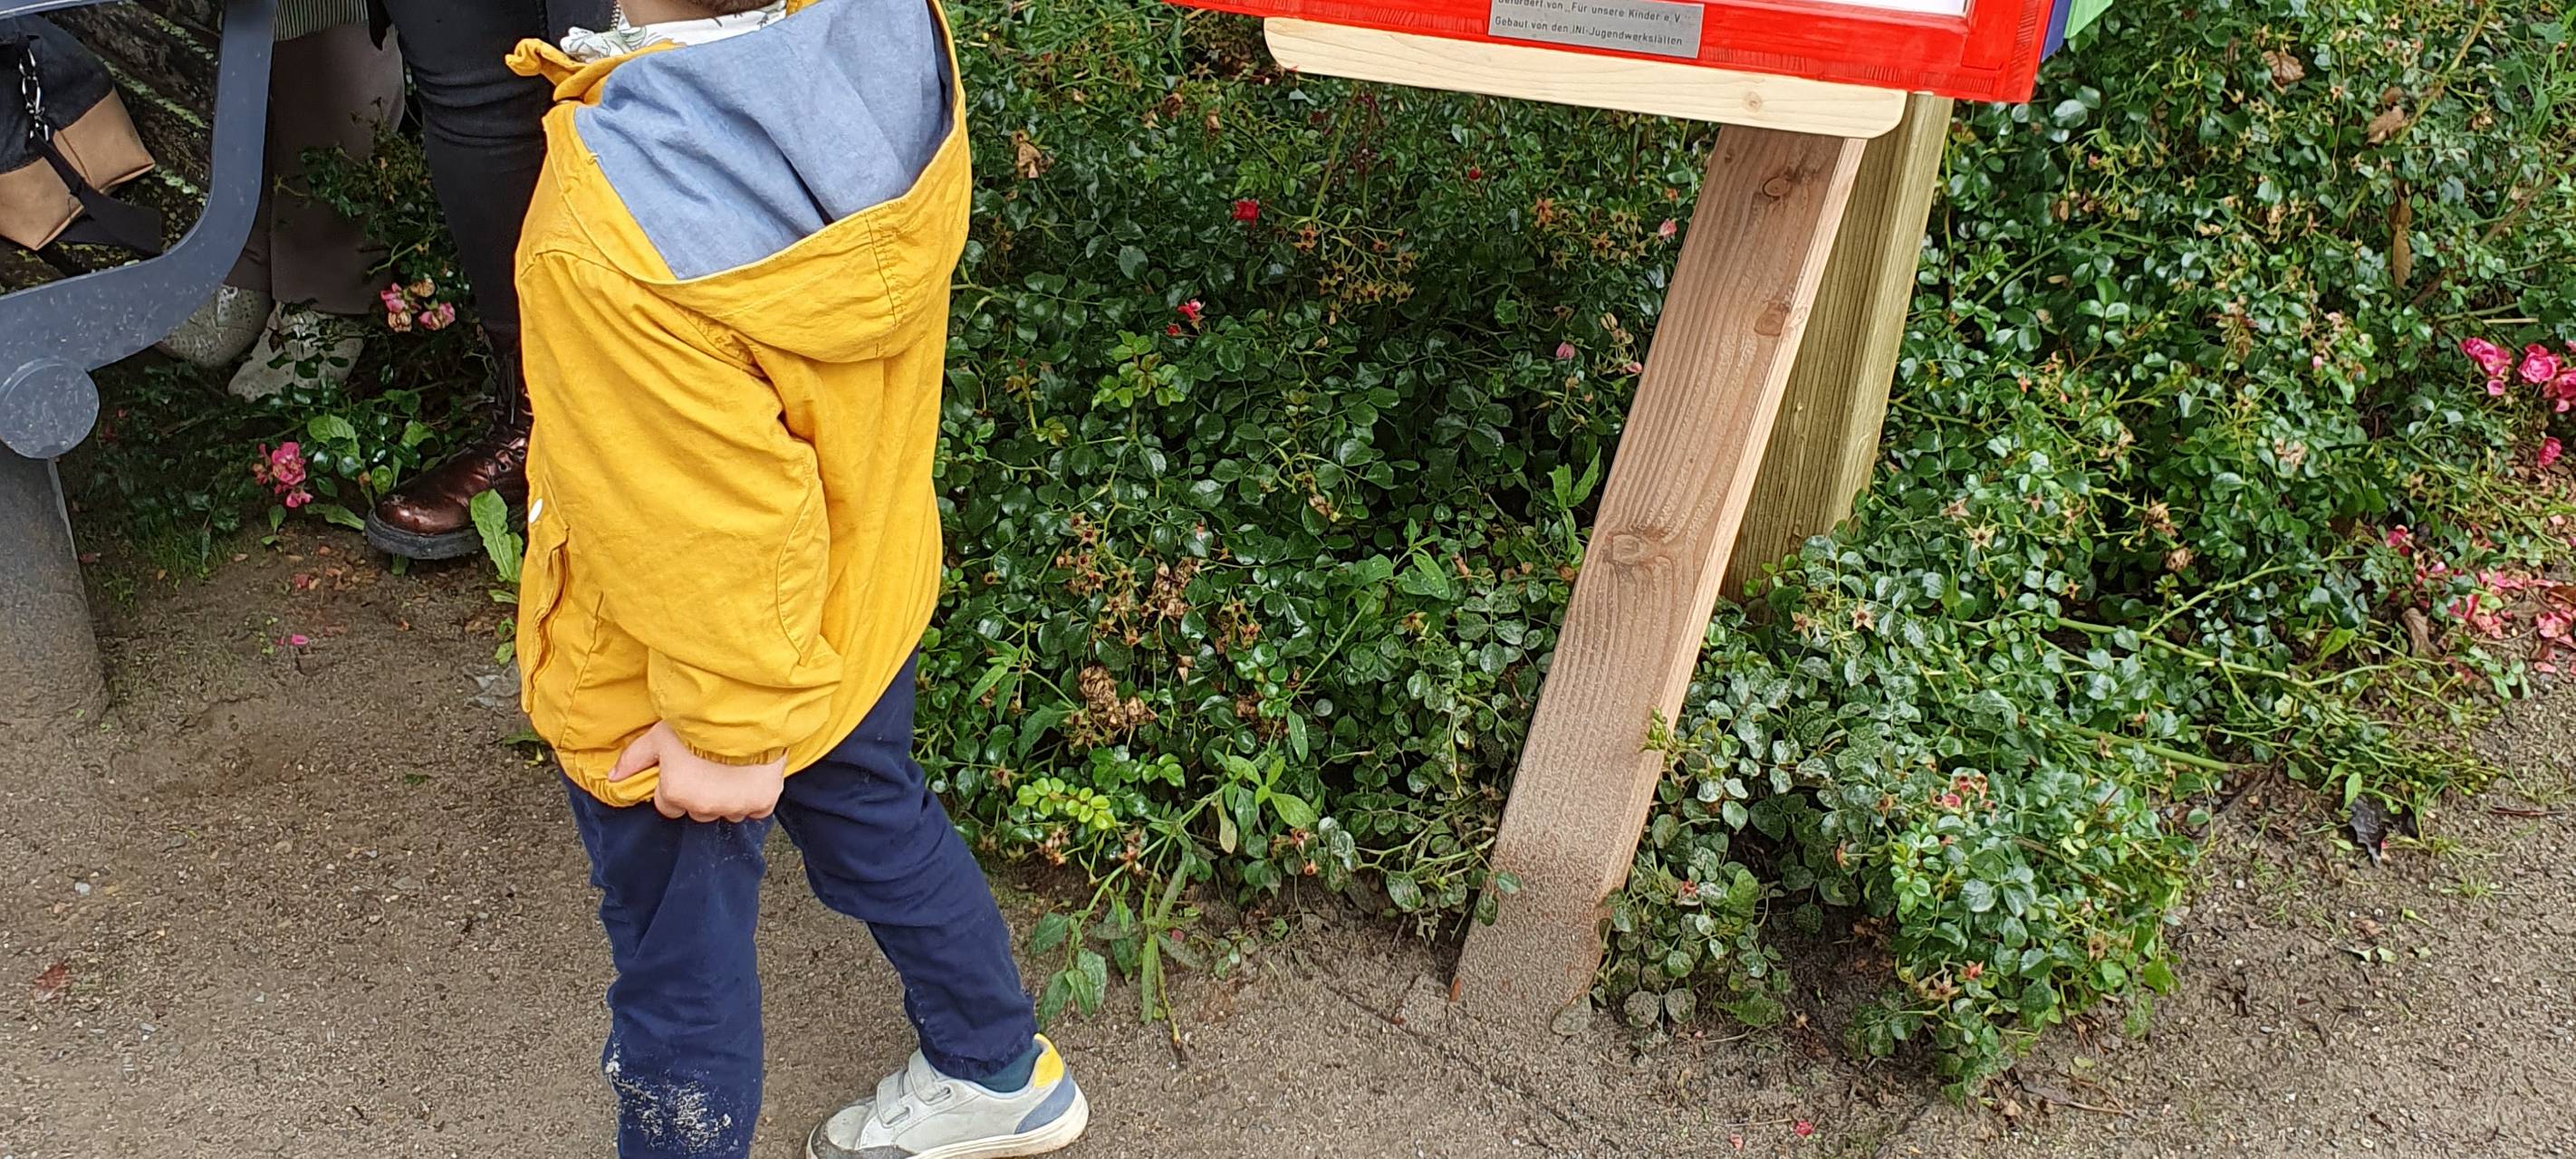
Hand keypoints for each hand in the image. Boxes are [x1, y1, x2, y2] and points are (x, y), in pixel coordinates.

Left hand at [610, 721, 786, 822]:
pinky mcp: (763, 802)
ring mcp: (735, 807)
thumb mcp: (659, 735)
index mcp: (676, 794)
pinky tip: (751, 777)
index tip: (684, 771)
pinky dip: (754, 798)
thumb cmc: (701, 721)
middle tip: (708, 767)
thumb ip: (635, 758)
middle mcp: (704, 807)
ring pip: (727, 811)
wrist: (747, 712)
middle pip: (697, 810)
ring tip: (731, 769)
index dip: (674, 788)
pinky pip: (756, 810)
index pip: (668, 806)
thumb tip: (614, 777)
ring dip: (727, 797)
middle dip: (701, 794)